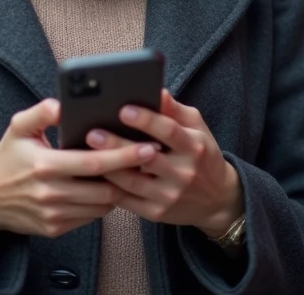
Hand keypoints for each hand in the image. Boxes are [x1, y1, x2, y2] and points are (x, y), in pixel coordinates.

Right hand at [0, 98, 158, 239]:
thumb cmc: (8, 158)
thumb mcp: (17, 128)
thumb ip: (41, 113)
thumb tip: (63, 104)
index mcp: (44, 165)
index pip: (93, 163)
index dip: (123, 155)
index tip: (147, 146)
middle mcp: (50, 193)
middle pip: (104, 187)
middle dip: (131, 173)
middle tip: (151, 157)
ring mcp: (54, 214)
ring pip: (102, 205)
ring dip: (119, 188)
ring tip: (131, 170)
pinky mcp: (56, 228)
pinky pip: (91, 217)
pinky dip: (103, 203)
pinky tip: (108, 186)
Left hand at [87, 90, 243, 236]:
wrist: (217, 199)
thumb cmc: (202, 154)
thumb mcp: (197, 128)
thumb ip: (175, 110)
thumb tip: (157, 90)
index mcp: (194, 147)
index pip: (169, 131)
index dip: (146, 120)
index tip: (124, 109)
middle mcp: (184, 173)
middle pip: (145, 157)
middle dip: (117, 145)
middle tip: (92, 133)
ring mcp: (169, 196)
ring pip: (132, 181)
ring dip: (107, 167)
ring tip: (86, 152)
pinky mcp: (156, 213)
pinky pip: (127, 200)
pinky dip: (109, 187)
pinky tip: (93, 174)